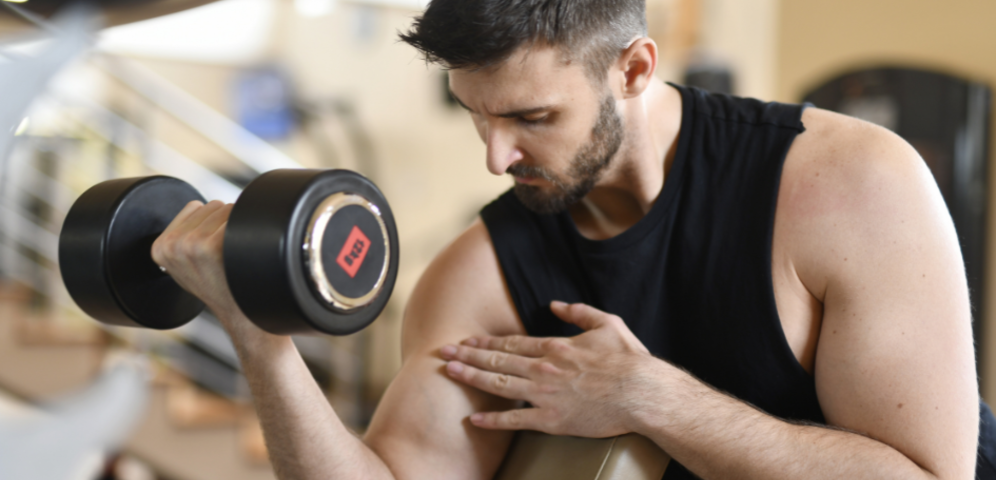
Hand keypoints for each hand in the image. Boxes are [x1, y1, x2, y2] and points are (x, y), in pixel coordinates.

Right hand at [150, 200, 237, 317]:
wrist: (238, 312)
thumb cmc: (217, 288)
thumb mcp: (184, 266)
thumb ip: (181, 239)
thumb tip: (197, 208)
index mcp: (160, 248)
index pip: (194, 207)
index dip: (209, 224)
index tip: (212, 248)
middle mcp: (173, 245)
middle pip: (212, 206)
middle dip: (223, 223)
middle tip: (226, 252)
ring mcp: (192, 244)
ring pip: (227, 209)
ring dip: (235, 226)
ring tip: (234, 253)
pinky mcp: (214, 245)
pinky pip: (237, 218)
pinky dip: (248, 229)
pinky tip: (243, 251)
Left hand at [439, 301, 655, 436]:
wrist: (643, 393)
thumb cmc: (630, 360)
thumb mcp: (607, 323)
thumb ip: (579, 311)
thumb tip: (555, 303)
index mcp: (555, 346)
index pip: (512, 342)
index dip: (486, 341)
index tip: (467, 340)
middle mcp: (543, 368)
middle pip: (497, 360)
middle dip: (468, 355)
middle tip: (444, 352)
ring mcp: (545, 394)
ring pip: (499, 384)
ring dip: (472, 377)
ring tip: (450, 372)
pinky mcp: (552, 420)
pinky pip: (516, 421)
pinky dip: (493, 420)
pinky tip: (475, 418)